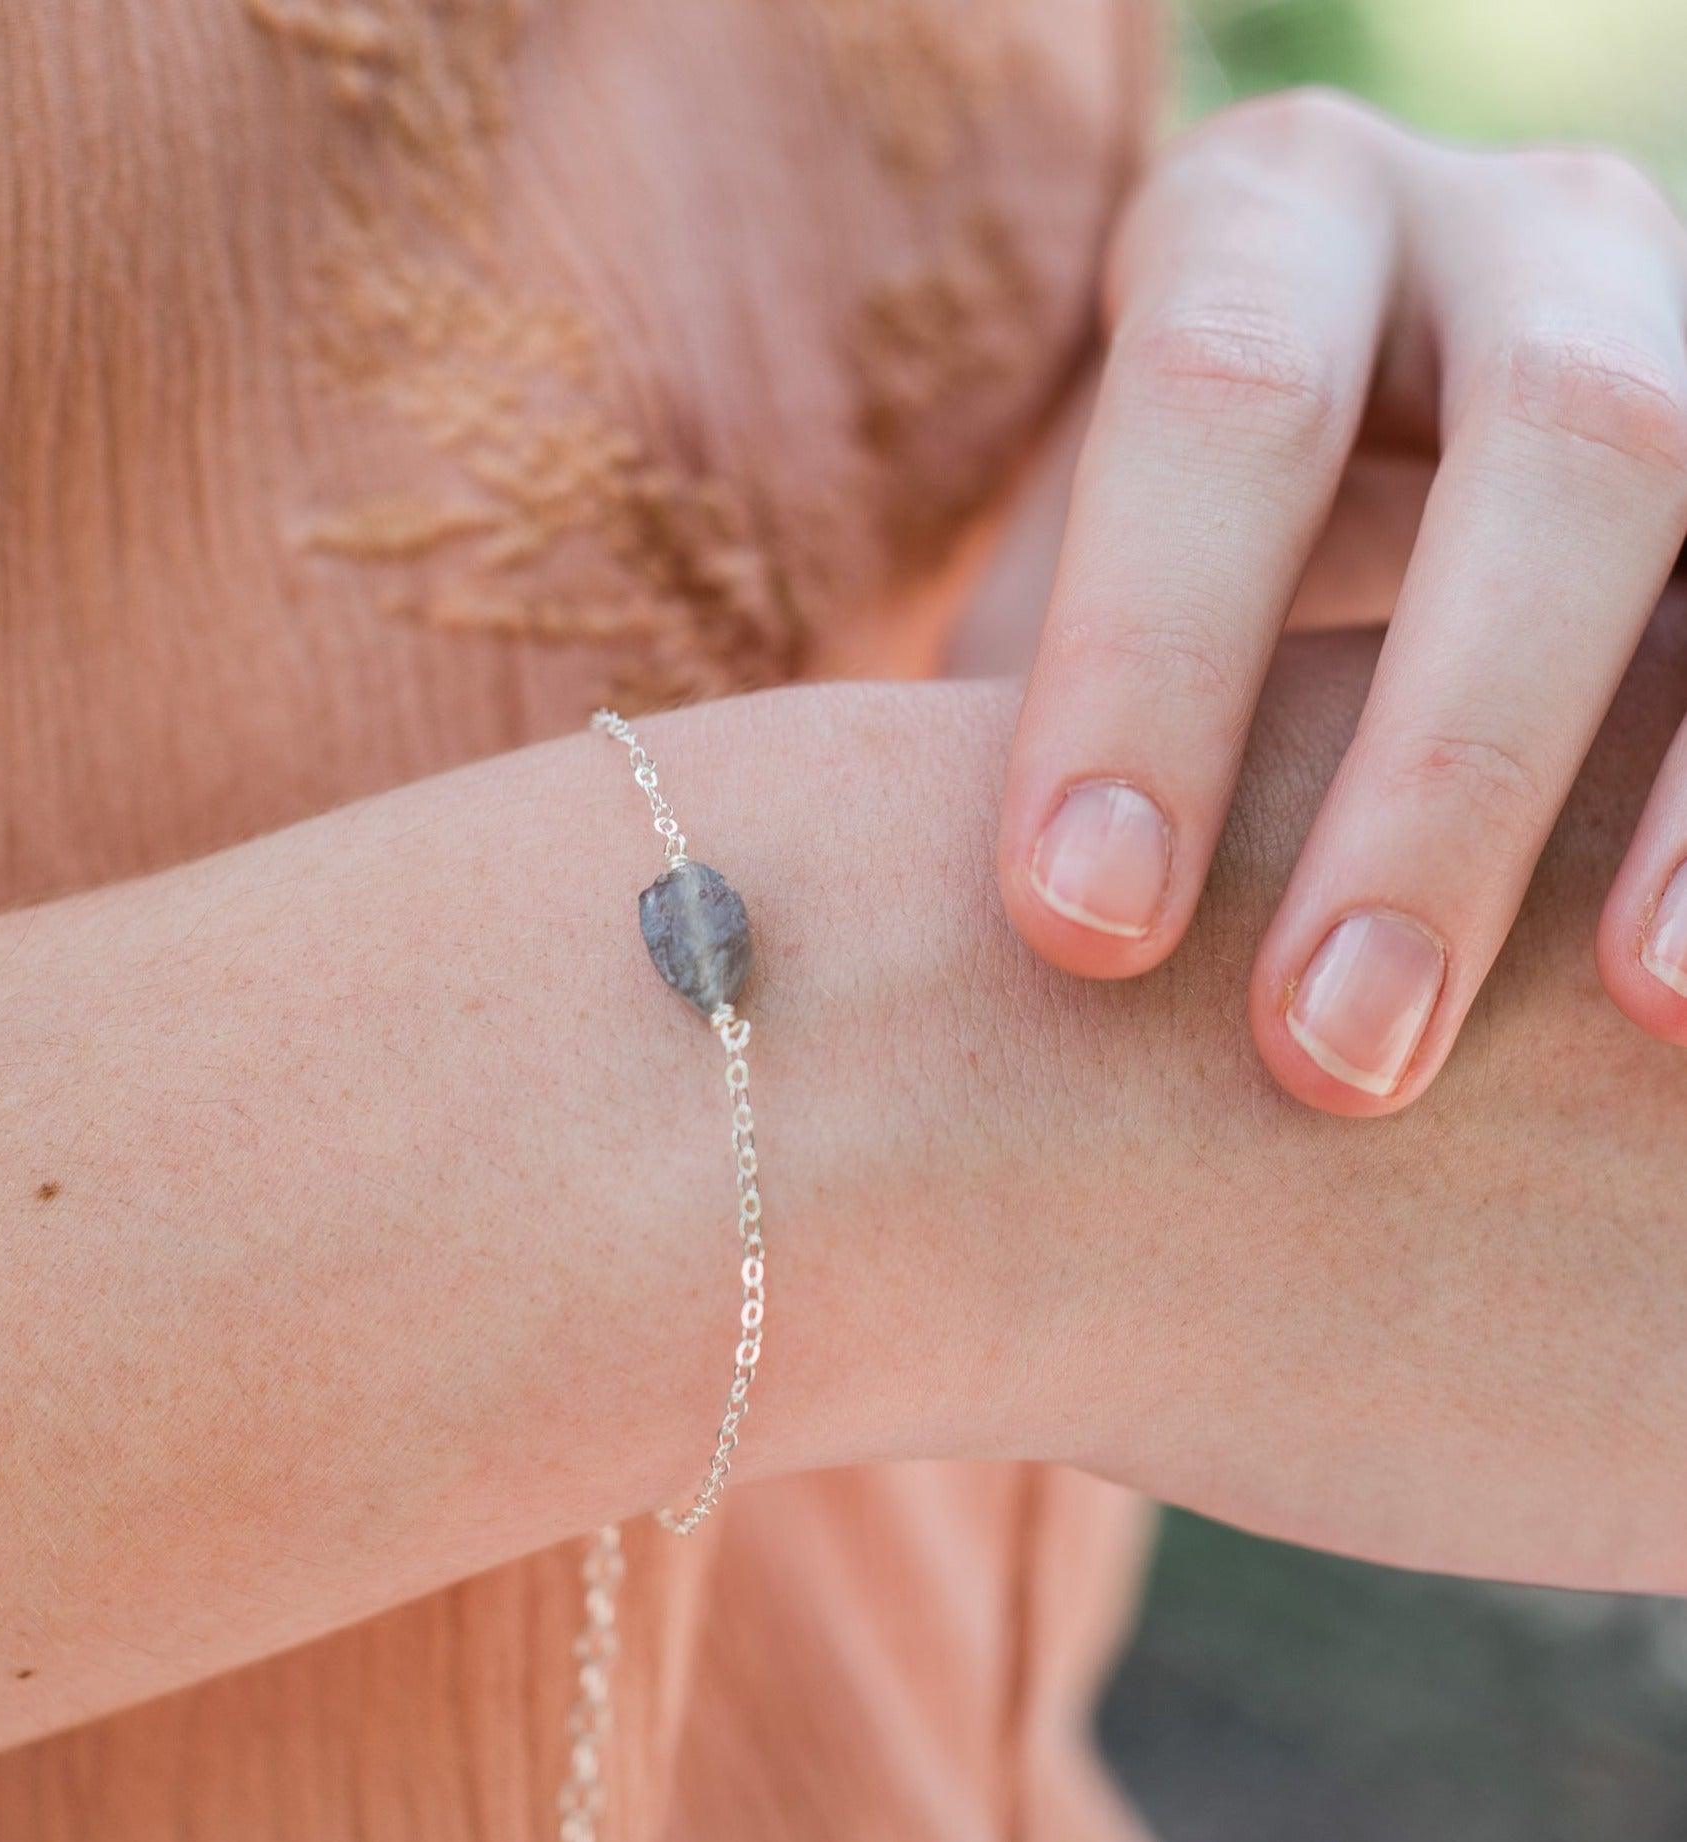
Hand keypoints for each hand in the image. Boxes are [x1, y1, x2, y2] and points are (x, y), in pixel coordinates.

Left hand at [992, 89, 1686, 1113]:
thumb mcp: (1069, 588)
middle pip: (1556, 444)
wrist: (1340, 491)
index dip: (1154, 659)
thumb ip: (986, 720)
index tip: (1080, 930)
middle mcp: (1513, 241)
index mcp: (1264, 228)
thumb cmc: (1150, 582)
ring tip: (1632, 1014)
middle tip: (1331, 1051)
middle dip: (1446, 763)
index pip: (1218, 398)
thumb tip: (798, 938)